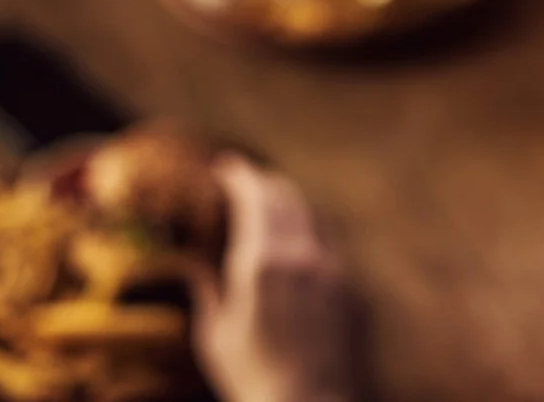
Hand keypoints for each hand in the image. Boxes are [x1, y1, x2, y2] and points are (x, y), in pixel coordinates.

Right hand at [190, 156, 357, 401]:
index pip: (253, 197)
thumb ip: (207, 291)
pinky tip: (301, 243)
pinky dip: (311, 231)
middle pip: (285, 197)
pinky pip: (330, 243)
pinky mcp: (351, 288)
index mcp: (261, 262)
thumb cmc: (253, 377)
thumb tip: (193, 265)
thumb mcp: (216, 335)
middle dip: (265, 183)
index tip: (226, 166)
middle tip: (247, 180)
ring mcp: (332, 270)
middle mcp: (301, 255)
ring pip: (312, 216)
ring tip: (272, 204)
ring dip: (290, 202)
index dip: (239, 176)